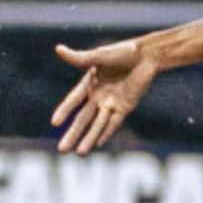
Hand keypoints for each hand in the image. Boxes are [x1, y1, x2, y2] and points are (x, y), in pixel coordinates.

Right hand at [50, 39, 159, 154]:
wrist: (147, 55)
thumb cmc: (123, 52)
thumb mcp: (100, 55)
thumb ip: (79, 57)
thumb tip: (58, 49)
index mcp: (89, 83)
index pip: (73, 100)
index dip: (64, 111)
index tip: (54, 123)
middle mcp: (98, 96)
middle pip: (82, 119)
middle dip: (73, 134)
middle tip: (61, 150)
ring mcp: (111, 103)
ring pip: (97, 125)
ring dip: (89, 139)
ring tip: (79, 153)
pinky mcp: (125, 107)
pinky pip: (114, 123)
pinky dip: (106, 133)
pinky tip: (98, 144)